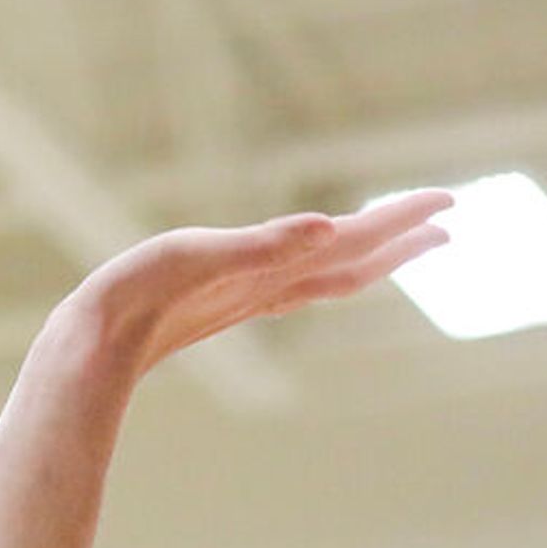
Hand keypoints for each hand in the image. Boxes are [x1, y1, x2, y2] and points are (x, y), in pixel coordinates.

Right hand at [65, 191, 452, 376]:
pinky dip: (326, 269)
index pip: (355, 240)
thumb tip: (330, 226)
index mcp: (274, 271)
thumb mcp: (197, 254)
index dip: (401, 219)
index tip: (448, 201)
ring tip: (398, 244)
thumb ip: (263, 243)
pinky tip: (313, 267)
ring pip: (332, 277)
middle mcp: (274, 287)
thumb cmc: (139, 294)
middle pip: (357, 264)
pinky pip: (300, 283)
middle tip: (445, 223)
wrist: (98, 346)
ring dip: (372, 257)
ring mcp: (253, 298)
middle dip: (402, 242)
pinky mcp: (230, 302)